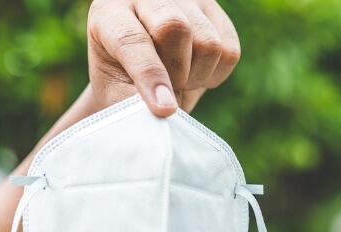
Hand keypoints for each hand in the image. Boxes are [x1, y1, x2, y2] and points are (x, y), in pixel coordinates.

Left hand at [87, 0, 240, 115]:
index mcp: (110, 13)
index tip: (164, 108)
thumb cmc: (125, 84)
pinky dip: (216, 73)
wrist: (146, 74)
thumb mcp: (118, 94)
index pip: (132, 39)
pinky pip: (230, 51)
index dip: (150, 76)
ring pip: (208, 42)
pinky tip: (196, 71)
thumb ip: (134, 104)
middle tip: (168, 88)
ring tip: (179, 79)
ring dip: (197, 75)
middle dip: (177, 71)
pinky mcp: (212, 11)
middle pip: (175, 27)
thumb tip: (165, 111)